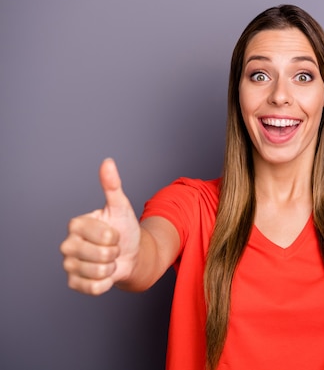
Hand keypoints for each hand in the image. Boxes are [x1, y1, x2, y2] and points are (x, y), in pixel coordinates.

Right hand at [60, 159, 140, 294]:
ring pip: (99, 272)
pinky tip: (105, 273)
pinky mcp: (73, 283)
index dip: (116, 236)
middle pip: (102, 255)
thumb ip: (112, 185)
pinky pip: (95, 288)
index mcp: (76, 224)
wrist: (130, 254)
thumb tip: (108, 162)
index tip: (113, 232)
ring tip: (109, 259)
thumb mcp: (121, 207)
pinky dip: (107, 282)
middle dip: (115, 253)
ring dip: (111, 268)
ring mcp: (68, 265)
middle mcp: (67, 244)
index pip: (104, 236)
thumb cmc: (124, 229)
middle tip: (112, 248)